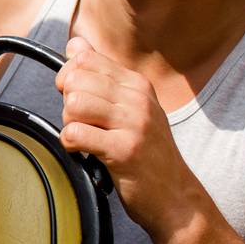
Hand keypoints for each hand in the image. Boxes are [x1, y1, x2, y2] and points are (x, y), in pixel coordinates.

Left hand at [56, 36, 210, 243]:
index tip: (79, 101)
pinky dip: (71, 144)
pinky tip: (85, 152)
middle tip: (84, 125)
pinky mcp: (124, 150)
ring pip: (73, 104)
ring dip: (70, 124)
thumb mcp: (131, 109)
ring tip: (87, 138)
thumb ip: (102, 76)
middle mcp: (138, 99)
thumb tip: (74, 42)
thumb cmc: (146, 154)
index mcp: (137, 85)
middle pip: (75, 80)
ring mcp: (134, 123)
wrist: (177, 200)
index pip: (84, 59)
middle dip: (67, 104)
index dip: (69, 79)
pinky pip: (75, 133)